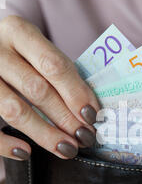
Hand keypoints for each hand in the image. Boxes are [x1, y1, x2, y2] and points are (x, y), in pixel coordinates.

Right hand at [0, 16, 99, 160]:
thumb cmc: (18, 56)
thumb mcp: (36, 51)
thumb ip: (59, 73)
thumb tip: (89, 110)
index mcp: (17, 31)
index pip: (53, 64)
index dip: (76, 92)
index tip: (92, 116)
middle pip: (36, 88)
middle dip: (65, 117)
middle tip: (85, 137)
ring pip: (13, 109)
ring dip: (44, 133)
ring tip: (66, 148)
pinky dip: (5, 143)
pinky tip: (25, 152)